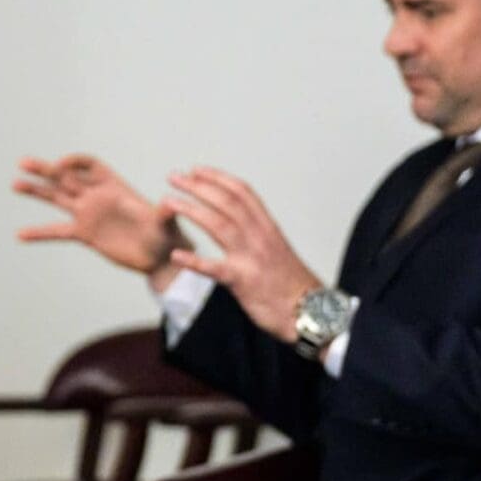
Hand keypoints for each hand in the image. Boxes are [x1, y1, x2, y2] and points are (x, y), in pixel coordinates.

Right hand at [14, 154, 189, 290]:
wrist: (160, 256)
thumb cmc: (166, 235)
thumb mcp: (166, 223)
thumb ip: (164, 213)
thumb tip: (170, 204)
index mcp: (115, 186)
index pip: (90, 166)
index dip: (75, 163)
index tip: (62, 167)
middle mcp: (98, 196)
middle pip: (67, 178)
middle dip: (46, 170)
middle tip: (24, 163)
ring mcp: (89, 214)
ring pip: (58, 198)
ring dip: (37, 191)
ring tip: (15, 184)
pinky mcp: (85, 233)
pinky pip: (58, 231)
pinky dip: (40, 233)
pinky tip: (20, 234)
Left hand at [162, 168, 322, 344]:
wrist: (312, 311)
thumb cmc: (292, 285)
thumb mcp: (278, 250)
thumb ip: (260, 236)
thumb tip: (244, 224)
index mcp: (268, 227)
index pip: (242, 193)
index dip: (218, 178)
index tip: (196, 170)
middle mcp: (260, 236)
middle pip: (227, 202)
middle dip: (198, 186)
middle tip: (174, 177)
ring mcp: (252, 257)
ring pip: (219, 225)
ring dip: (191, 210)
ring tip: (168, 201)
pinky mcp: (243, 281)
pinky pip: (214, 268)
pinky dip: (194, 261)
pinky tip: (176, 255)